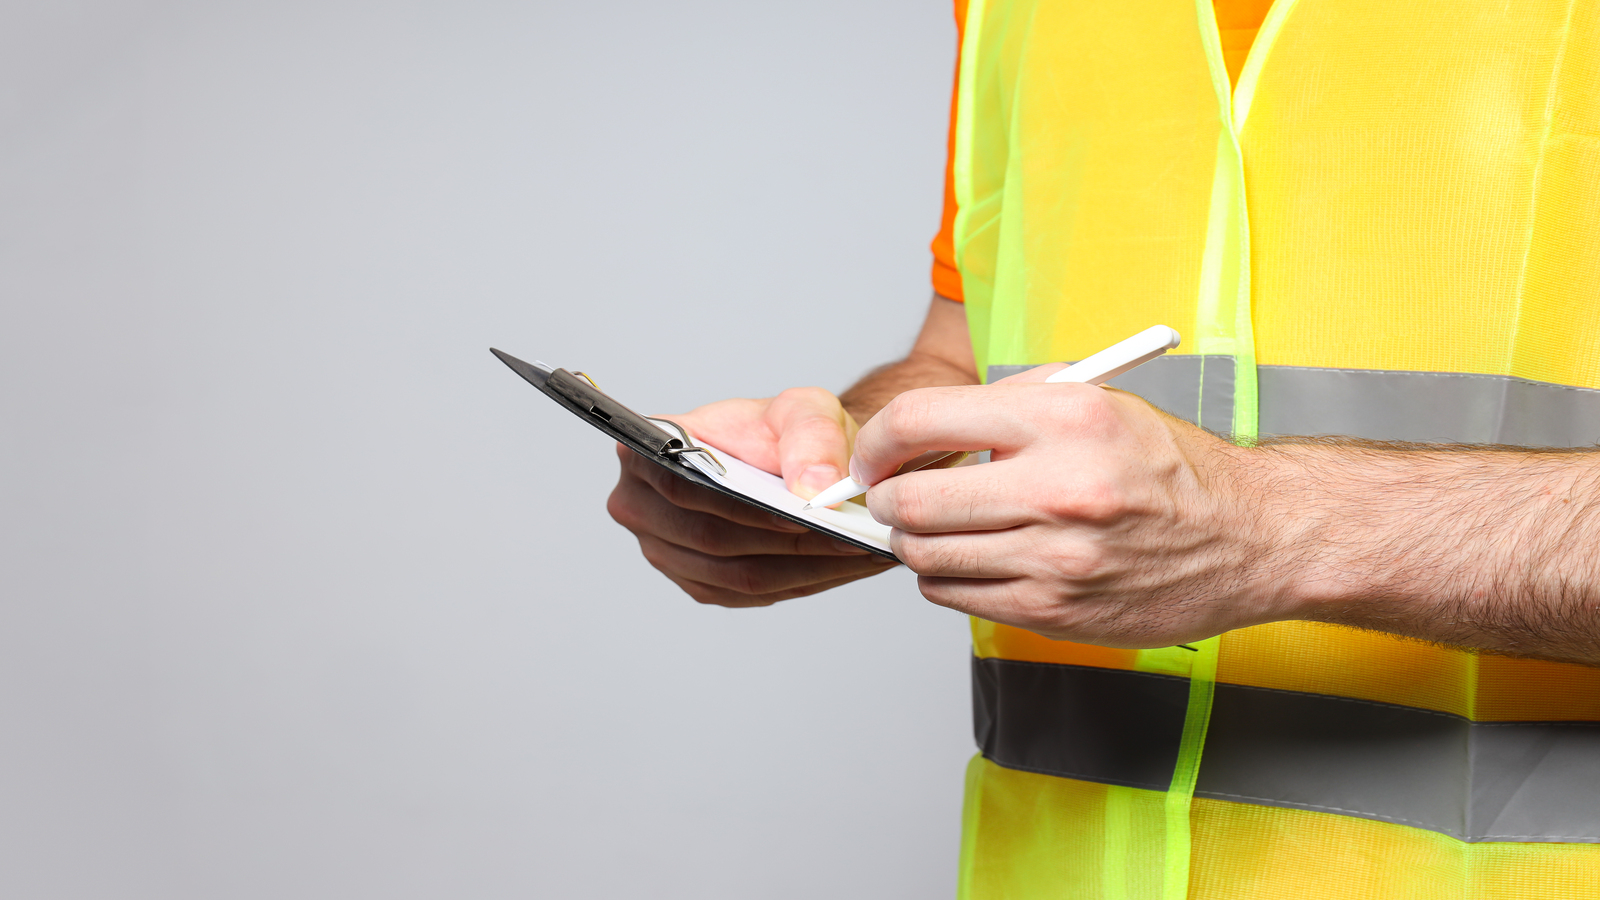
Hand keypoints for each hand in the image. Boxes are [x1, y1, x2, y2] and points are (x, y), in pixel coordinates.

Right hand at [607, 388, 898, 606]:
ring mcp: (666, 552)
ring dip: (802, 567)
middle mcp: (641, 505)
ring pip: (736, 574)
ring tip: (856, 551)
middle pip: (710, 538)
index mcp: (646, 452)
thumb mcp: (804, 409)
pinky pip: (751, 593)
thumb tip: (813, 489)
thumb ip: (811, 437)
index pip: (682, 486)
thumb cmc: (782, 430)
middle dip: (783, 541)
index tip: (802, 511)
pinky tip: (842, 564)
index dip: (741, 504)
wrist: (791, 458)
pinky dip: (802, 581)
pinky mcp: (700, 584)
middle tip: (847, 536)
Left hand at [850, 366, 1293, 646]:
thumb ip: (1008, 408)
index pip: (920, 421)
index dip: (877, 442)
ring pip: (926, 557)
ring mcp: (1056, 558)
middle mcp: (1058, 489)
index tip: (873, 455)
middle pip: (912, 502)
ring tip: (937, 526)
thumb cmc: (1167, 467)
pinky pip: (957, 598)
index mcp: (1064, 419)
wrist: (1250, 537)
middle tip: (892, 495)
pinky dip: (946, 578)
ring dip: (914, 542)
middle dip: (888, 499)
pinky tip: (972, 558)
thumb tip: (916, 433)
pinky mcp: (1056, 610)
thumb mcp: (1094, 401)